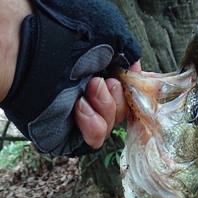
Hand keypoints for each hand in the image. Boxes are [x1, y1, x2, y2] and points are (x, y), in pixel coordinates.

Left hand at [0, 0, 140, 156]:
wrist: (33, 49)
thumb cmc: (68, 34)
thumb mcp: (110, 33)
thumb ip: (129, 53)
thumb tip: (138, 72)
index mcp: (100, 73)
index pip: (127, 92)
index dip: (135, 93)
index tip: (141, 86)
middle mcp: (90, 95)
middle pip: (120, 112)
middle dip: (117, 99)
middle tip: (103, 83)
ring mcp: (79, 115)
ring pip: (109, 127)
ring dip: (105, 109)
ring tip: (89, 90)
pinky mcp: (67, 134)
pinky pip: (93, 140)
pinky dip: (94, 126)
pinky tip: (80, 108)